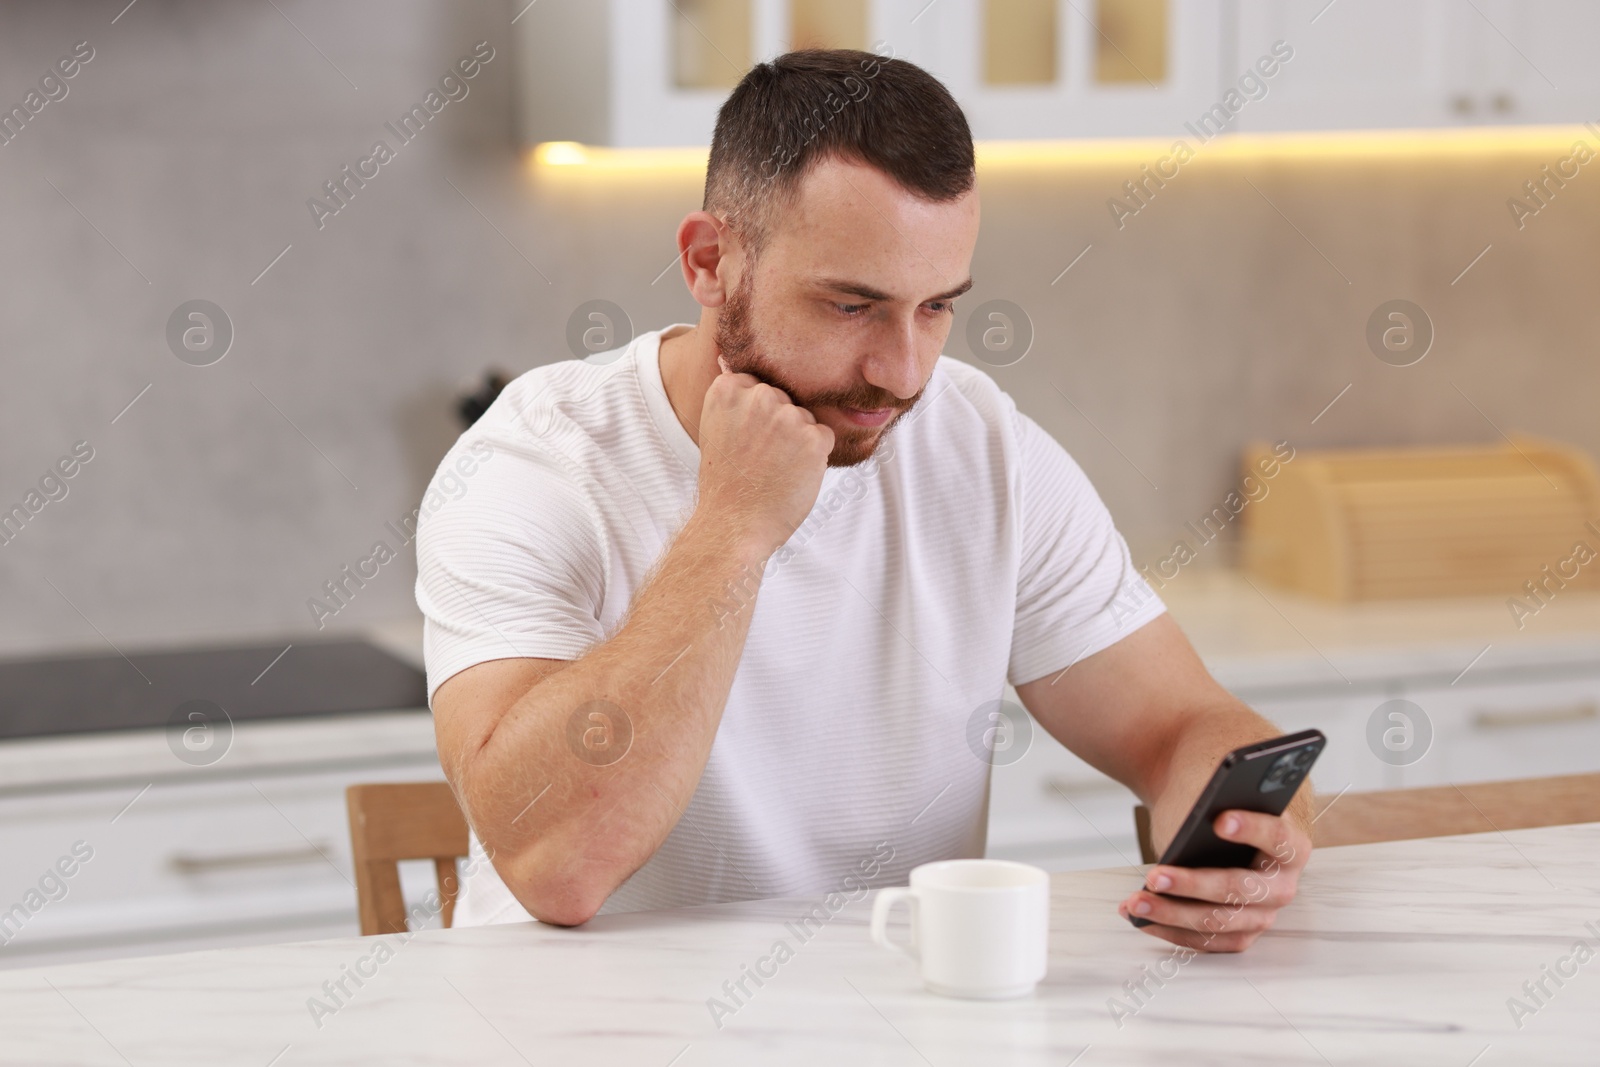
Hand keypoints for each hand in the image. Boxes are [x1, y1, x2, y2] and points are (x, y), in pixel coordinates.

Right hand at [696, 355, 833, 558]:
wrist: (733, 525)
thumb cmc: (725, 481)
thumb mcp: (715, 426)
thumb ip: (731, 394)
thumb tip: (726, 357)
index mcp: (729, 388)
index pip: (761, 387)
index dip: (756, 419)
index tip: (743, 443)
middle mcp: (760, 396)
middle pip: (786, 401)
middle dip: (779, 428)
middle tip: (759, 460)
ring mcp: (788, 416)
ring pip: (806, 419)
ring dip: (798, 443)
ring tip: (773, 470)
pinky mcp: (814, 438)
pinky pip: (824, 437)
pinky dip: (815, 457)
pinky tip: (791, 475)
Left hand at [1117, 809, 1311, 952]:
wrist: (1207, 825)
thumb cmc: (1217, 809)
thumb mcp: (1220, 797)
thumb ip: (1216, 800)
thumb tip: (1191, 814)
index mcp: (1290, 846)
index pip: (1279, 837)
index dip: (1252, 829)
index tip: (1219, 820)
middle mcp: (1282, 886)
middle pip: (1241, 889)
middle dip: (1193, 884)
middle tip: (1155, 875)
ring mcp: (1261, 915)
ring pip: (1219, 921)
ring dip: (1172, 913)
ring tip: (1136, 902)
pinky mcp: (1238, 934)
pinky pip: (1205, 941)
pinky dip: (1170, 931)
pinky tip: (1139, 917)